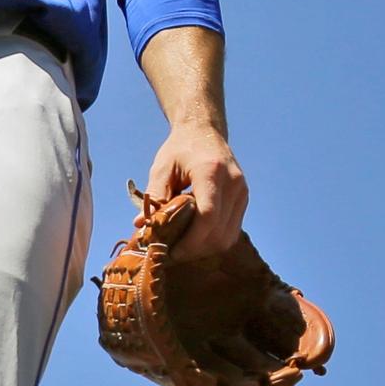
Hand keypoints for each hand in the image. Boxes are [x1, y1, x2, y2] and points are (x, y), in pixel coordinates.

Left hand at [146, 122, 247, 254]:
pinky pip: (232, 231)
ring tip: (183, 248)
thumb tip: (140, 225)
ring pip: (228, 236)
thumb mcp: (162, 168)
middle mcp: (233, 183)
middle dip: (195, 249)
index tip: (171, 251)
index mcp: (211, 172)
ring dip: (205, 248)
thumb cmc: (180, 149)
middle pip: (219, 232)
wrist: (204, 131)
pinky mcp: (244, 198)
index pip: (207, 216)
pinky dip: (214, 240)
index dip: (190, 241)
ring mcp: (242, 191)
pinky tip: (196, 239)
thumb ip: (154, 196)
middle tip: (172, 254)